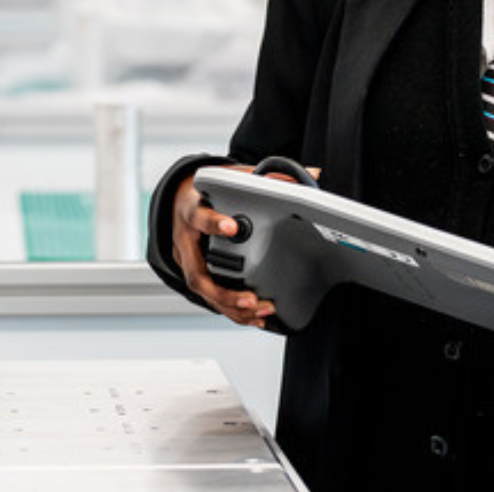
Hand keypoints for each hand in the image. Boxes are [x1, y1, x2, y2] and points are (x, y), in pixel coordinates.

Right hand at [170, 163, 319, 327]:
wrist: (181, 201)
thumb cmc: (209, 190)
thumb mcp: (233, 176)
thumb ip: (267, 176)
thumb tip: (312, 175)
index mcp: (193, 208)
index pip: (199, 215)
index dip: (214, 223)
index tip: (233, 226)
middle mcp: (185, 238)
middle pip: (196, 271)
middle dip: (223, 289)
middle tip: (251, 297)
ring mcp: (188, 259)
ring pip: (203, 291)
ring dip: (230, 305)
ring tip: (259, 311)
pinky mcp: (195, 273)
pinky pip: (209, 298)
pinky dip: (230, 310)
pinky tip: (253, 317)